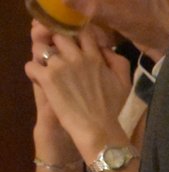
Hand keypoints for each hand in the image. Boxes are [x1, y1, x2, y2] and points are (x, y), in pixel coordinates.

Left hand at [26, 26, 131, 160]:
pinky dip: (33, 73)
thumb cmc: (114, 110)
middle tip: (58, 57)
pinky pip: (31, 65)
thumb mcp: (125, 83)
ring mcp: (60, 66)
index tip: (75, 45)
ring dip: (42, 57)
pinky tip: (42, 82)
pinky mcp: (47, 79)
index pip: (82, 31)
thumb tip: (106, 49)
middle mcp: (77, 57)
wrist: (99, 130)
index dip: (76, 35)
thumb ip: (119, 61)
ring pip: (40, 48)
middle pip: (59, 35)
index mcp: (95, 57)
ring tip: (47, 69)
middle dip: (56, 44)